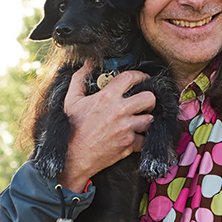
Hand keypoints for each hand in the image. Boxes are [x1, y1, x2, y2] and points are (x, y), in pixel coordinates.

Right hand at [61, 63, 155, 190]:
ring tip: (138, 120)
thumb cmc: (71, 129)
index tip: (142, 78)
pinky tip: (133, 137)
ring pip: (149, 119)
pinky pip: (143, 139)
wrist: (73, 157)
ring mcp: (126, 129)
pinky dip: (140, 139)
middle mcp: (119, 111)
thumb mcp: (71, 101)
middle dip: (149, 99)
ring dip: (145, 119)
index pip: (131, 78)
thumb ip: (79, 79)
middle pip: (149, 98)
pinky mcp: (128, 144)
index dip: (140, 75)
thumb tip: (87, 64)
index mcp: (107, 97)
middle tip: (143, 102)